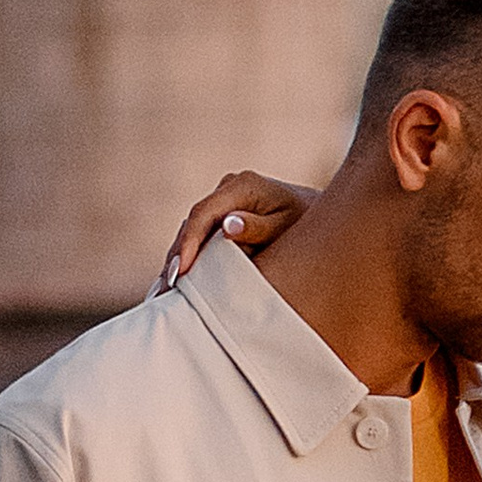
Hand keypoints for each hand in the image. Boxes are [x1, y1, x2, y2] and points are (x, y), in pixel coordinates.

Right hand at [153, 170, 316, 295]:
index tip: (180, 272)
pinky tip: (172, 284)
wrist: (320, 215)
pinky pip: (199, 237)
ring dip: (177, 262)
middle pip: (192, 225)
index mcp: (243, 185)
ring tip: (161, 296)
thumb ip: (258, 227)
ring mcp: (222, 200)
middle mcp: (227, 188)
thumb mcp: (287, 225)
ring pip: (191, 233)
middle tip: (162, 293)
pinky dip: (187, 259)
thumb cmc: (307, 222)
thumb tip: (228, 226)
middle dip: (176, 258)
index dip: (188, 243)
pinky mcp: (220, 215)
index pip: (204, 214)